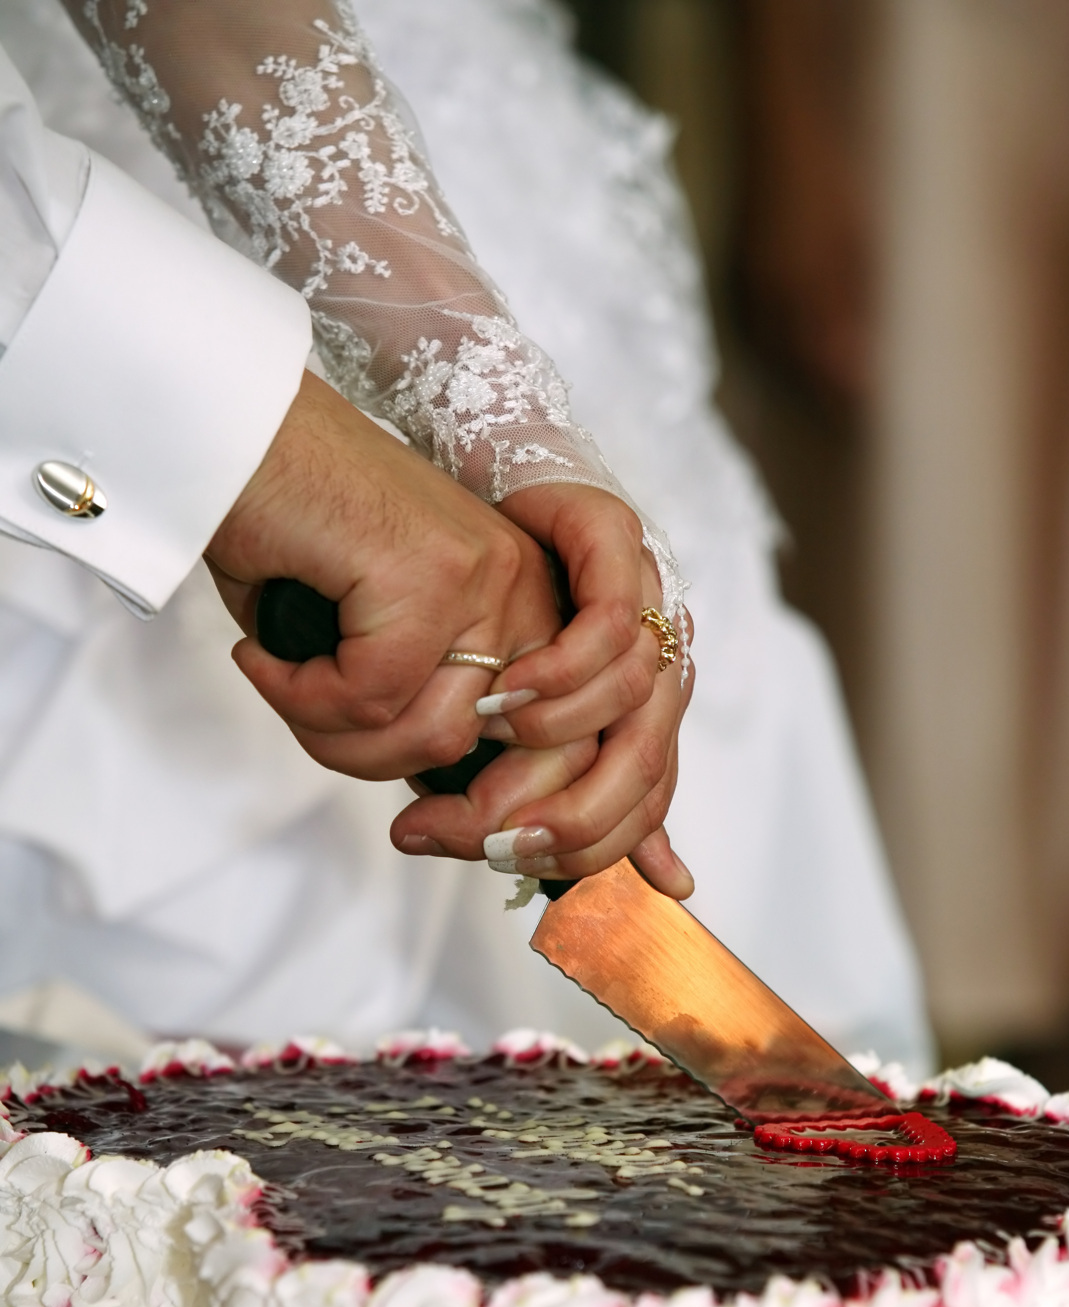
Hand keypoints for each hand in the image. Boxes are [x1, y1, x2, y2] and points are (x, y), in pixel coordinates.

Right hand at [205, 370, 563, 780]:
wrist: (233, 433)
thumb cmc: (291, 530)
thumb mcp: (376, 637)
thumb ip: (418, 706)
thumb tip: (439, 802)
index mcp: (522, 602)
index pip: (539, 745)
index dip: (475, 801)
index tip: (410, 816)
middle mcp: (519, 585)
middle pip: (466, 744)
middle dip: (373, 763)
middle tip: (303, 721)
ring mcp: (479, 575)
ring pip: (423, 733)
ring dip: (329, 731)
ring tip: (278, 679)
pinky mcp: (427, 573)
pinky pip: (366, 695)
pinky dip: (296, 693)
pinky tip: (260, 651)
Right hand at [391, 478, 694, 898]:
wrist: (464, 486)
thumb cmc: (481, 610)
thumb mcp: (502, 719)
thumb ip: (541, 792)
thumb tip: (615, 887)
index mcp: (638, 708)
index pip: (641, 805)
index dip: (584, 849)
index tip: (508, 862)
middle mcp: (655, 658)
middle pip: (646, 765)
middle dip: (572, 816)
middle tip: (494, 836)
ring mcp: (645, 595)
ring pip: (635, 698)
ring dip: (557, 735)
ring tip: (486, 744)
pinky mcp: (618, 537)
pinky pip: (611, 621)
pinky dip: (563, 667)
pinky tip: (507, 687)